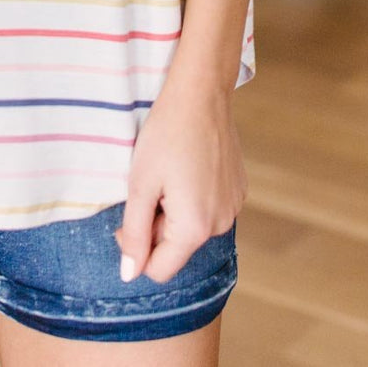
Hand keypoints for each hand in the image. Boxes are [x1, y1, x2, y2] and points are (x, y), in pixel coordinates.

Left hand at [113, 73, 246, 285]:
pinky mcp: (238, 191)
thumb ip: (133, 233)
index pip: (159, 269)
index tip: (129, 213)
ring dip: (174, 212)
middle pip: (176, 248)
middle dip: (156, 226)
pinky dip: (193, 198)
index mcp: (194, 228)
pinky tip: (188, 166)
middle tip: (149, 185)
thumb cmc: (165, 134)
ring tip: (169, 173)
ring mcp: (233, 208)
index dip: (136, 248)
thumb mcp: (139, 183)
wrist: (201, 94)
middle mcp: (220, 225)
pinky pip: (208, 210)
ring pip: (191, 229)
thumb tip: (128, 274)